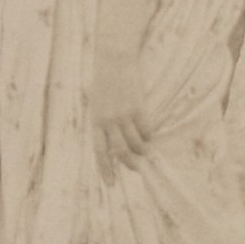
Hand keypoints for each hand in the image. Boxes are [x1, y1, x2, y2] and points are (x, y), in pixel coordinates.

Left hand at [91, 48, 151, 184]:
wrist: (114, 59)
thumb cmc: (103, 81)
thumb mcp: (96, 103)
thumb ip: (101, 122)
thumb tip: (111, 142)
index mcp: (95, 121)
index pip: (100, 152)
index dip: (106, 169)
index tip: (111, 184)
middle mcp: (108, 121)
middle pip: (120, 152)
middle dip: (129, 164)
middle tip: (136, 169)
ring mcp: (124, 115)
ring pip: (136, 143)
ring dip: (142, 151)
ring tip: (145, 152)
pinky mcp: (138, 107)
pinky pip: (146, 130)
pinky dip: (149, 136)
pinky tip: (149, 136)